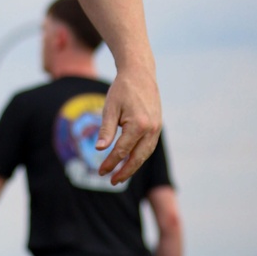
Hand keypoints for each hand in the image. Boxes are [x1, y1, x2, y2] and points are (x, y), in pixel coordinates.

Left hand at [95, 64, 161, 183]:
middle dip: (124, 172)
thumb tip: (99, 149)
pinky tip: (130, 161)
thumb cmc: (122, 89)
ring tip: (120, 175)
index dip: (111, 163)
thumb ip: (106, 130)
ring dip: (133, 166)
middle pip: (137, 158)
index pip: (122, 151)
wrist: (140, 74)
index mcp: (139, 125)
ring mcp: (157, 128)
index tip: (100, 172)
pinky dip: (139, 156)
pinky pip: (148, 146)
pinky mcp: (157, 126)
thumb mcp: (110, 108)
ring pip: (145, 154)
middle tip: (112, 181)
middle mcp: (151, 129)